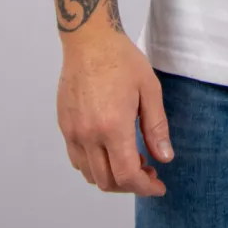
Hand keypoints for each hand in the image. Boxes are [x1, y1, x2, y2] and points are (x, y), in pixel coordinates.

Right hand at [57, 31, 174, 196]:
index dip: (145, 187)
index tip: (158, 186)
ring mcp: (72, 132)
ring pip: (90, 174)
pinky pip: (77, 159)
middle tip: (148, 171)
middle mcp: (88, 135)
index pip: (127, 175)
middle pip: (108, 181)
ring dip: (112, 177)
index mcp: (112, 126)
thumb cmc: (122, 59)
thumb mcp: (149, 89)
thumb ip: (156, 126)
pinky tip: (109, 150)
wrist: (89, 40)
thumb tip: (164, 158)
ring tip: (131, 160)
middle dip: (131, 185)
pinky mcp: (63, 126)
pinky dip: (95, 165)